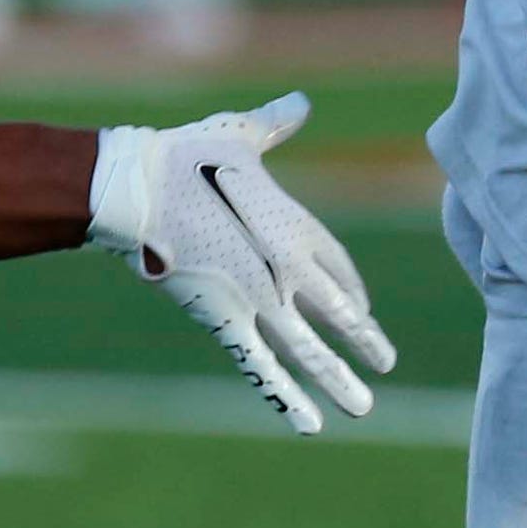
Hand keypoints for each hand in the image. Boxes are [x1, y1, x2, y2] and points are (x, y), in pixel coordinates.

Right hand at [87, 91, 394, 434]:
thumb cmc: (188, 156)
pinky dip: (286, 396)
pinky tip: (310, 423)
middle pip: (338, 313)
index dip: (352, 291)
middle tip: (385, 363)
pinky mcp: (227, 320)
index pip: (340, 268)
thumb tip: (300, 103)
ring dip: (339, 380)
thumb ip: (276, 125)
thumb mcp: (242, 136)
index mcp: (297, 225)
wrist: (141, 188)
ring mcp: (261, 297)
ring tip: (363, 407)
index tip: (361, 311)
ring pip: (310, 349)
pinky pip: (263, 367)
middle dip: (363, 340)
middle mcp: (289, 267)